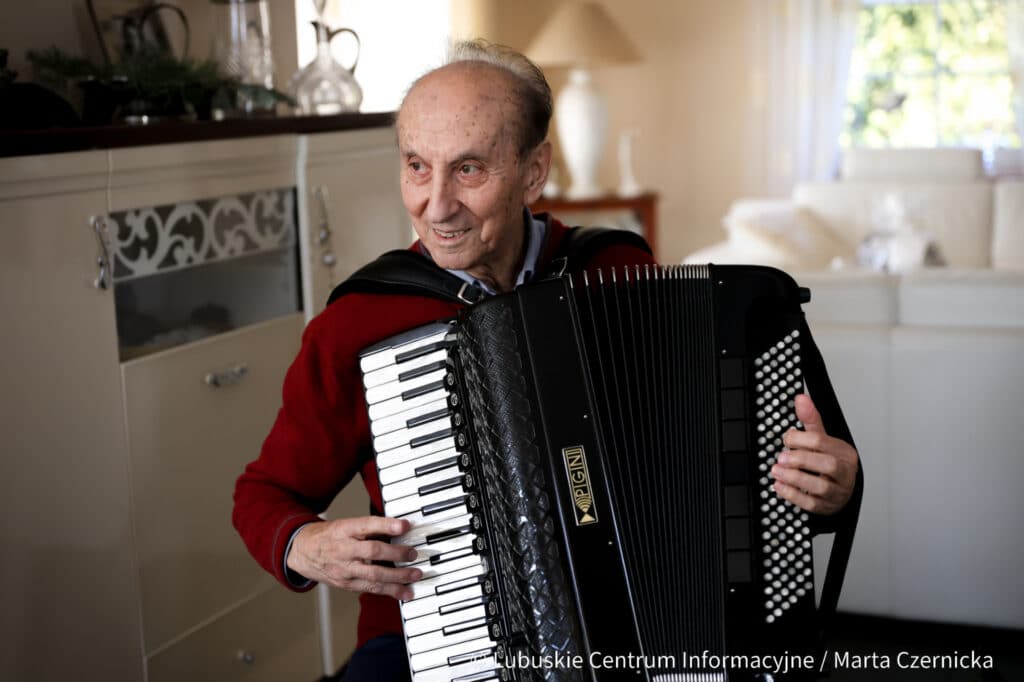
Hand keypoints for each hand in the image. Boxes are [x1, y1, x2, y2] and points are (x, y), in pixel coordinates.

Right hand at [287, 516, 421, 599]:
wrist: (302, 553)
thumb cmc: (329, 536)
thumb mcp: (345, 524)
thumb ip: (369, 528)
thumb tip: (399, 528)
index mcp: (343, 530)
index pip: (366, 525)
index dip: (386, 525)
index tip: (404, 525)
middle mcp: (344, 550)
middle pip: (372, 552)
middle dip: (396, 554)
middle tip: (413, 553)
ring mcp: (345, 570)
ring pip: (374, 576)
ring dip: (398, 577)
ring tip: (415, 575)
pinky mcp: (347, 584)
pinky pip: (371, 589)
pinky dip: (390, 591)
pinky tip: (405, 592)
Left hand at [771, 393, 858, 514]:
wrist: (842, 489)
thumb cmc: (831, 462)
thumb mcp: (823, 439)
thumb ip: (811, 420)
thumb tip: (801, 398)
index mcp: (844, 452)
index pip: (822, 442)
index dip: (799, 439)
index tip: (786, 438)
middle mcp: (844, 472)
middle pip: (828, 465)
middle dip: (801, 460)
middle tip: (782, 457)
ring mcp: (837, 492)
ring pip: (821, 487)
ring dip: (794, 478)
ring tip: (777, 471)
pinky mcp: (826, 507)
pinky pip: (811, 504)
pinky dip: (792, 495)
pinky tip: (780, 486)